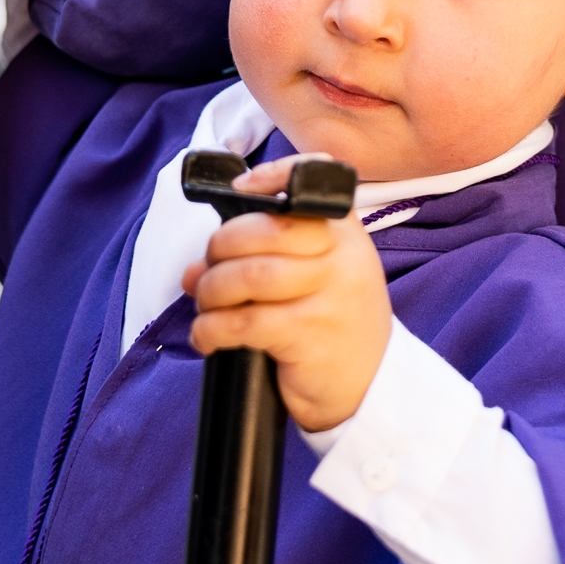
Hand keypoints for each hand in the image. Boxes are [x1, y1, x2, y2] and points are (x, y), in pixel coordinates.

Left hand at [185, 156, 390, 432]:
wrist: (369, 385)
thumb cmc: (333, 324)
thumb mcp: (318, 278)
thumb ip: (263, 259)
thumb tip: (195, 269)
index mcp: (345, 232)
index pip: (314, 180)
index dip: (272, 177)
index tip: (240, 190)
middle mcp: (343, 257)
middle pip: (266, 230)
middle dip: (219, 249)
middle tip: (207, 274)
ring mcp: (330, 295)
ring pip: (249, 275)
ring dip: (211, 291)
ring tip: (207, 307)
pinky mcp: (310, 335)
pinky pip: (244, 322)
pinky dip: (211, 328)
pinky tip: (208, 337)